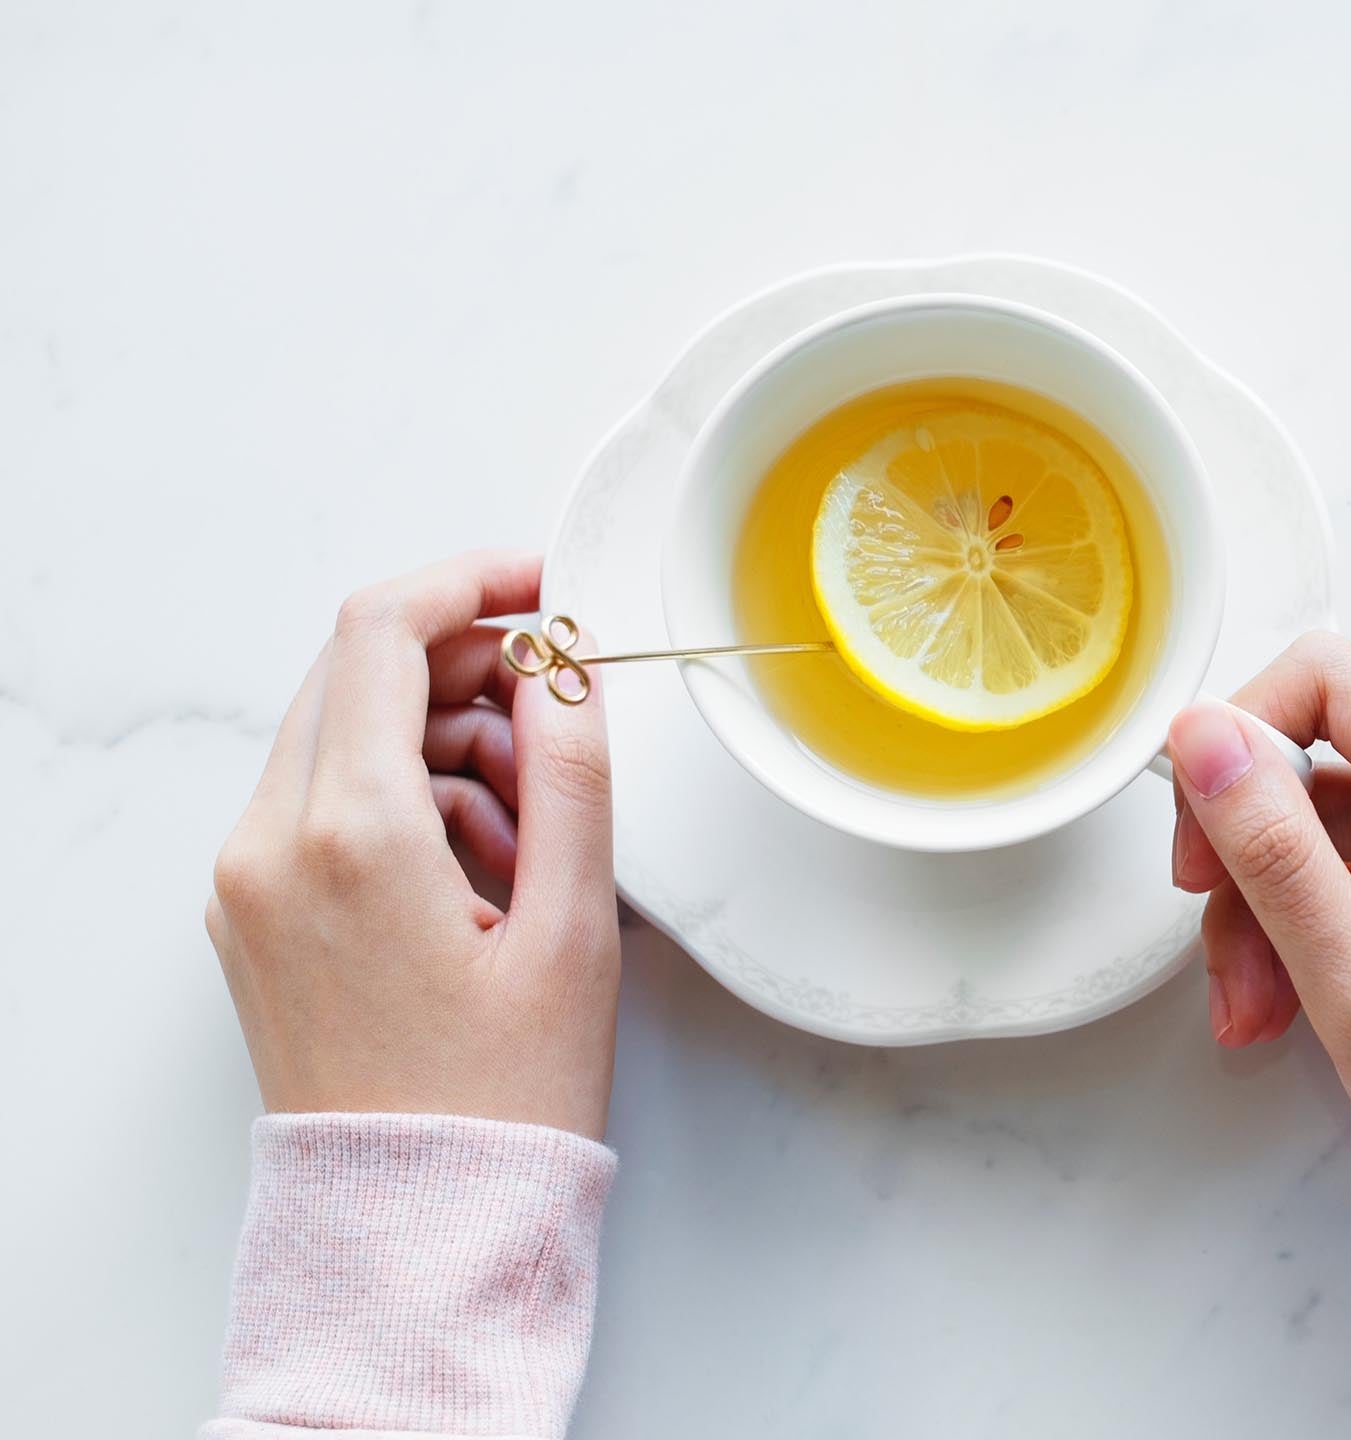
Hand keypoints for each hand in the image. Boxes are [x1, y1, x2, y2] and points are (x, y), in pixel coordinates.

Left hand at [206, 551, 620, 1138]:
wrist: (416, 1224)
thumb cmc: (500, 1100)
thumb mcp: (574, 929)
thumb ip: (573, 775)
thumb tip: (565, 668)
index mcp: (350, 835)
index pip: (383, 632)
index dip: (472, 582)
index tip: (544, 587)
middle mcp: (270, 844)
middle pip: (357, 673)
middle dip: (468, 670)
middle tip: (559, 724)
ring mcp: (247, 881)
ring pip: (343, 735)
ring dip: (444, 743)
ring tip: (534, 836)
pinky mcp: (251, 914)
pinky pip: (324, 803)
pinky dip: (405, 800)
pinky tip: (483, 870)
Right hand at [1168, 633, 1350, 1253]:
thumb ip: (1276, 852)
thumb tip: (1203, 735)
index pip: (1336, 679)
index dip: (1241, 740)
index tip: (1197, 839)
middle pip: (1334, 744)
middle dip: (1254, 843)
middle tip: (1215, 942)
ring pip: (1343, 809)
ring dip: (1275, 900)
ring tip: (1253, 1009)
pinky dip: (1321, 919)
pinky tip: (1289, 1003)